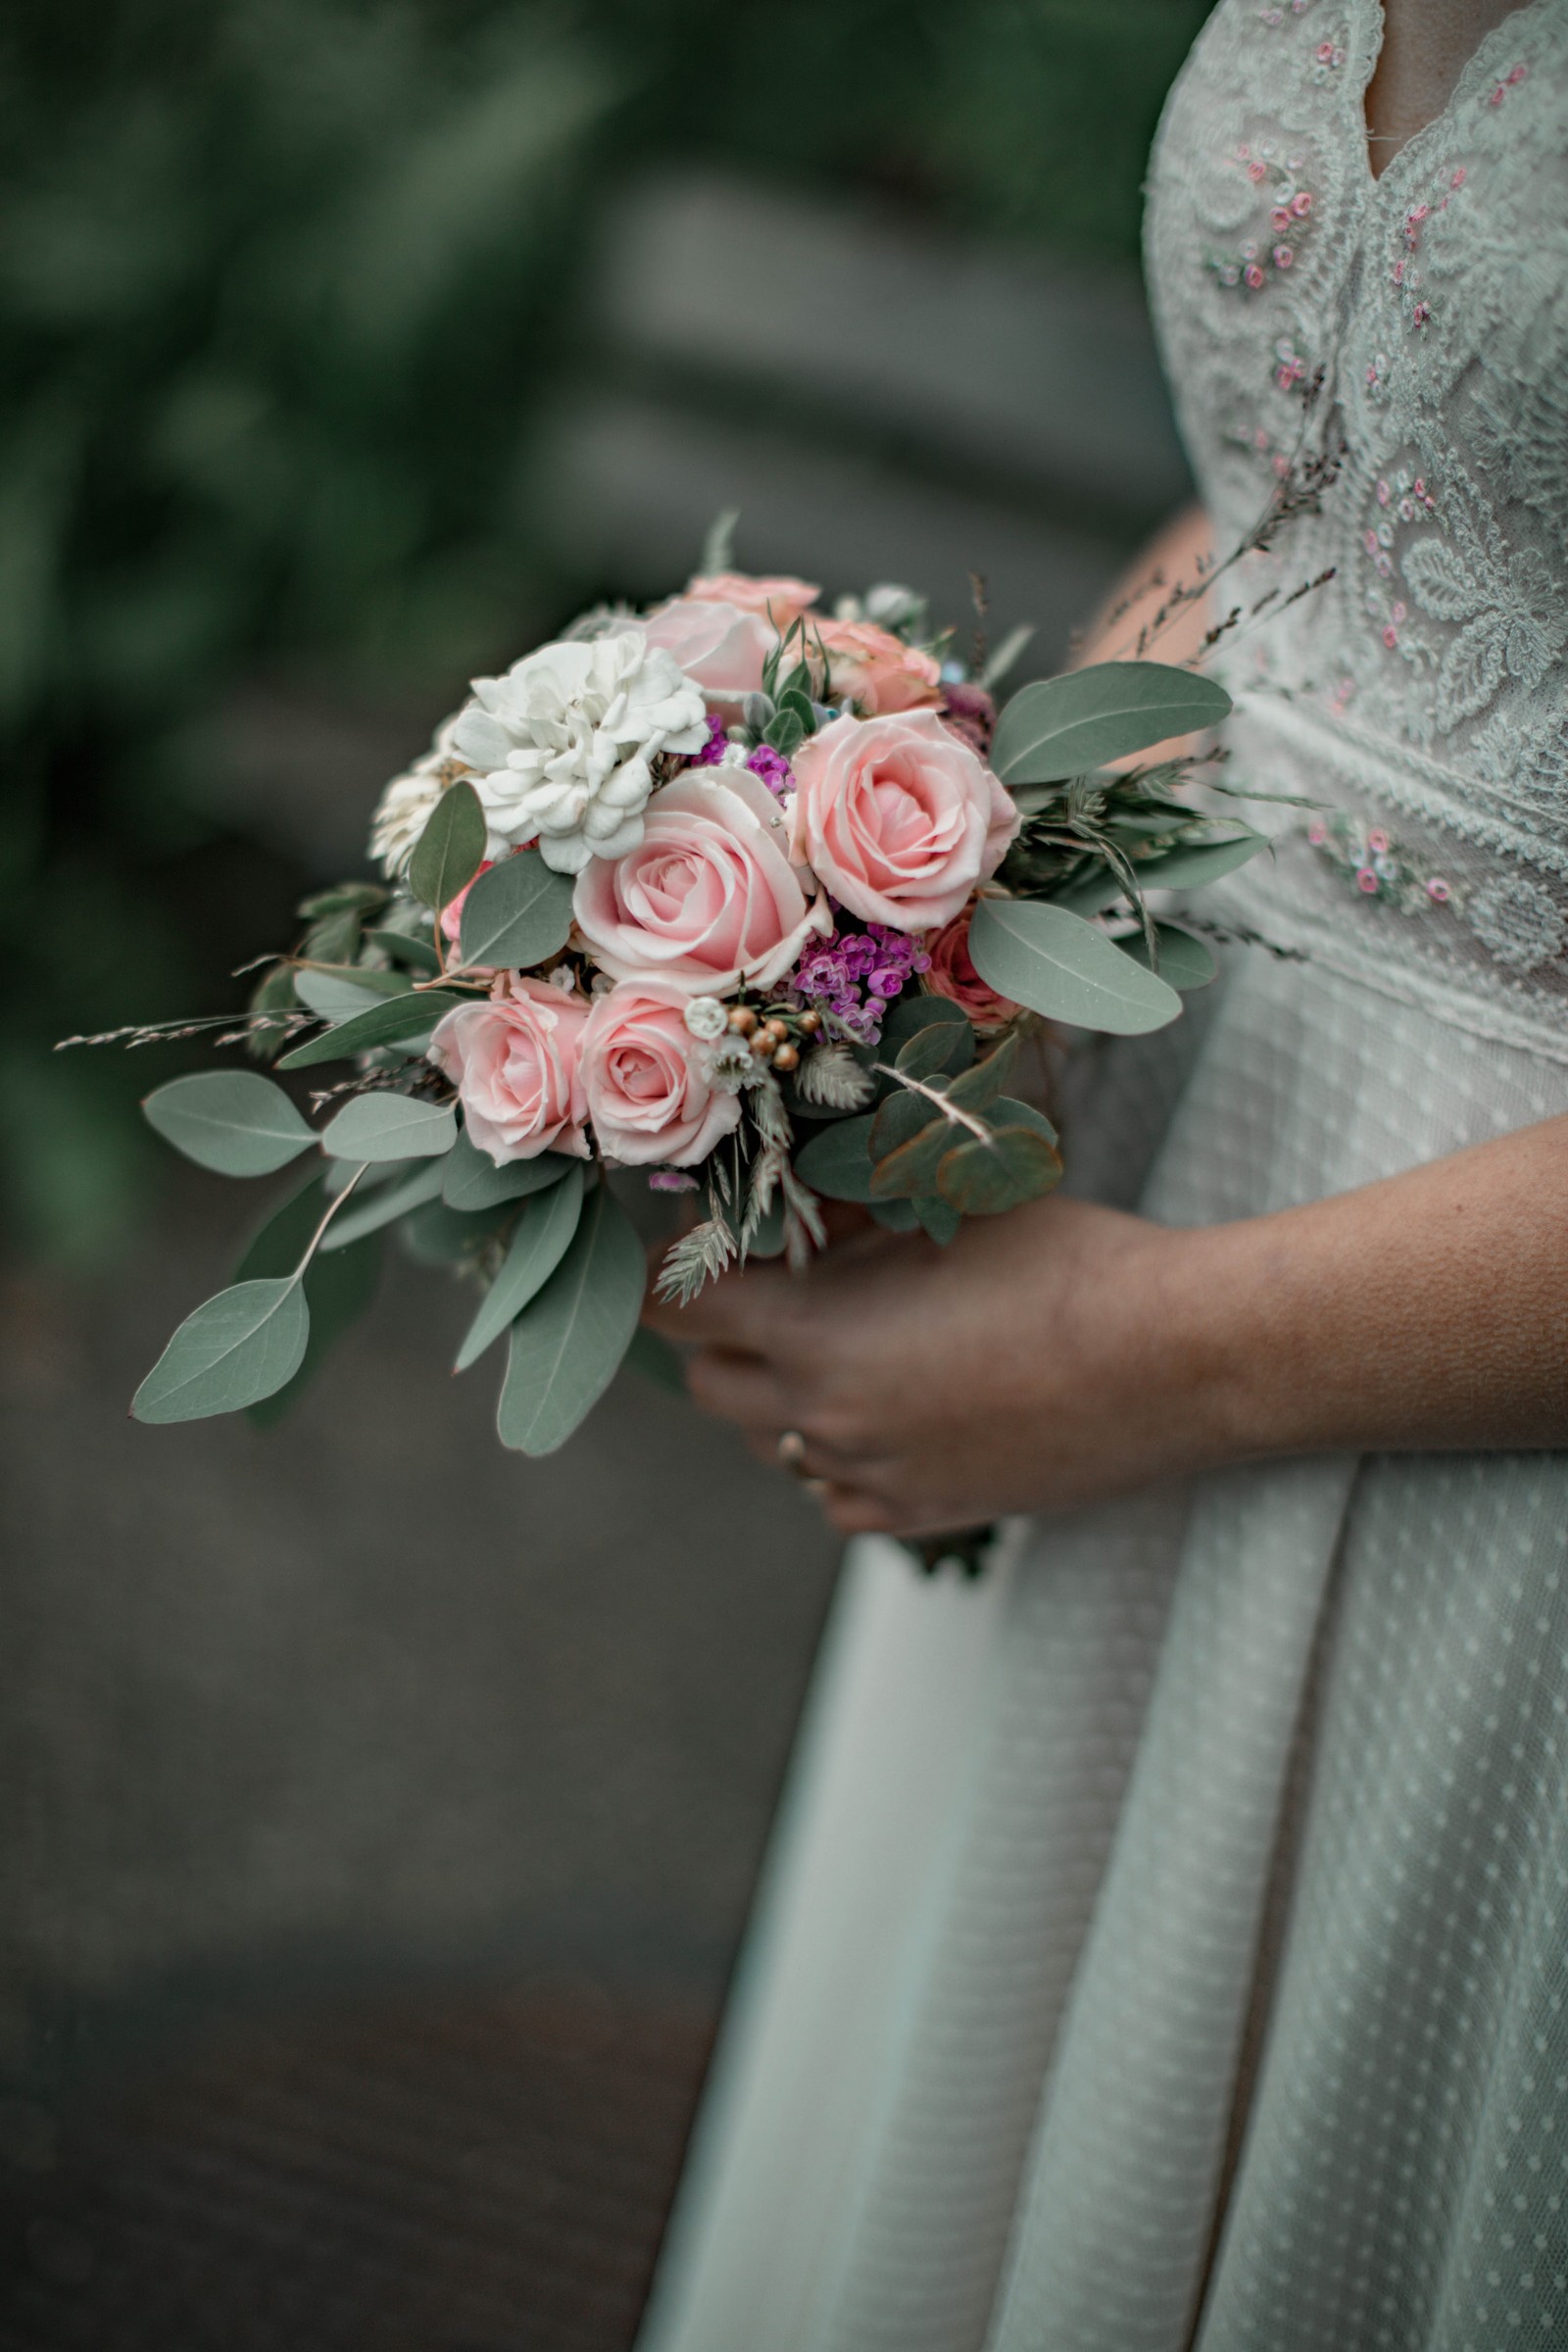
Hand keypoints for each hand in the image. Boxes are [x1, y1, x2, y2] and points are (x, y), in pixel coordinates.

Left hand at [643, 1195, 1235, 1536]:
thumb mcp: (941, 1211)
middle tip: (770, 1289)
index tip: (689, 1251)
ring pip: (771, 1445)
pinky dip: (838, 1459)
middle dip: (723, 1334)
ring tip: (845, 1345)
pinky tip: (889, 1413)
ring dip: (781, 1396)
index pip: (675, 1311)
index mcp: (813, 1335)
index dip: (671, 1273)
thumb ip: (847, 1215)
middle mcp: (825, 1418)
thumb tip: (796, 1207)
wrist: (1174, 1358)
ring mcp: (873, 1477)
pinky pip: (834, 1498)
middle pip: (709, 1385)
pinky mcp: (925, 1514)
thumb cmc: (1067, 1262)